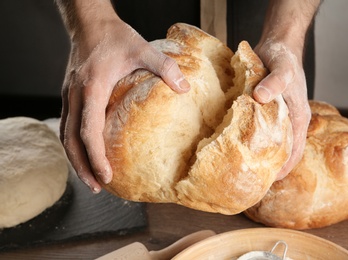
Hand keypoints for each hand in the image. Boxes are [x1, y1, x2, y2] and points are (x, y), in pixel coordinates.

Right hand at [59, 17, 189, 192]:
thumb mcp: (142, 48)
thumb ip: (165, 67)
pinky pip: (66, 125)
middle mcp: (75, 95)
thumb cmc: (114, 36)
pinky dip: (74, 144)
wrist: (89, 23)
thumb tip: (185, 88)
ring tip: (90, 178)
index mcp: (92, 88)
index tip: (106, 176)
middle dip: (82, 167)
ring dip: (76, 159)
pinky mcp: (69, 94)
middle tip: (97, 188)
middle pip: (71, 140)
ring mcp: (68, 95)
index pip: (88, 131)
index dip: (96, 157)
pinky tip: (85, 152)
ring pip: (65, 135)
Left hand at [251, 0, 319, 179]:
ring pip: (271, 143)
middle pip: (283, 151)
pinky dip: (252, 140)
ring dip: (261, 156)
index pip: (294, 152)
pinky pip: (261, 131)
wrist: (277, 45)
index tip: (267, 183)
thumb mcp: (282, 68)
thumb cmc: (283, 57)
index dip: (283, 169)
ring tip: (243, 169)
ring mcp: (278, 117)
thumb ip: (275, 82)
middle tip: (250, 182)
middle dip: (270, 167)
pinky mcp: (266, 111)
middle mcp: (289, 121)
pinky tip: (237, 146)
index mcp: (298, 117)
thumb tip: (261, 99)